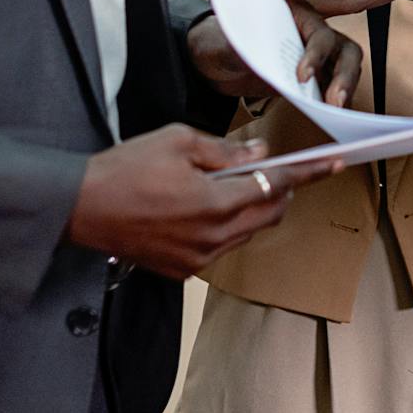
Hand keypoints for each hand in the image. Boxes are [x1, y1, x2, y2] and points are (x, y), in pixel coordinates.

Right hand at [65, 124, 340, 277]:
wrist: (79, 208)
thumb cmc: (126, 168)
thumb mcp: (178, 142)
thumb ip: (226, 151)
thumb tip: (261, 154)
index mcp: (215, 203)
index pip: (276, 186)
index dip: (307, 174)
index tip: (333, 165)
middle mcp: (213, 237)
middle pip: (270, 214)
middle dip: (283, 191)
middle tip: (283, 169)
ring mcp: (198, 259)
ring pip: (248, 232)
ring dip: (255, 208)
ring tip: (239, 184)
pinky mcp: (183, 271)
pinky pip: (222, 246)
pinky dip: (228, 226)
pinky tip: (210, 206)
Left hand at [189, 7, 363, 105]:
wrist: (217, 58)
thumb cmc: (223, 41)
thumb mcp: (227, 42)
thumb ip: (239, 45)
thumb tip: (249, 53)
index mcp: (296, 14)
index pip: (319, 33)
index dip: (315, 55)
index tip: (302, 77)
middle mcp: (313, 32)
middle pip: (345, 50)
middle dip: (345, 76)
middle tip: (335, 101)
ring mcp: (317, 55)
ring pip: (347, 67)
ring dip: (346, 88)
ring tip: (336, 111)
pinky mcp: (314, 76)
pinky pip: (334, 85)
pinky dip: (337, 99)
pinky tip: (331, 116)